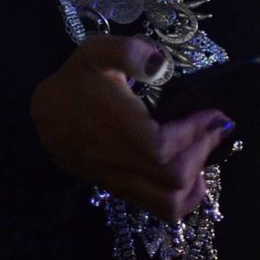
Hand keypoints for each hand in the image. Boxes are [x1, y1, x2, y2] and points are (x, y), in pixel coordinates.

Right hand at [31, 35, 234, 221]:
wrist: (44, 114)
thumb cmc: (75, 80)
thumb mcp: (96, 52)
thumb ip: (127, 51)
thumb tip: (160, 63)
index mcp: (117, 129)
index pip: (164, 147)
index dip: (196, 133)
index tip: (215, 114)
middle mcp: (119, 162)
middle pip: (173, 179)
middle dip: (202, 153)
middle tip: (214, 129)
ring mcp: (119, 180)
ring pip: (167, 204)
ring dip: (195, 183)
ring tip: (203, 154)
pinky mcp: (120, 188)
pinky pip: (157, 208)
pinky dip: (182, 198)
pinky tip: (190, 175)